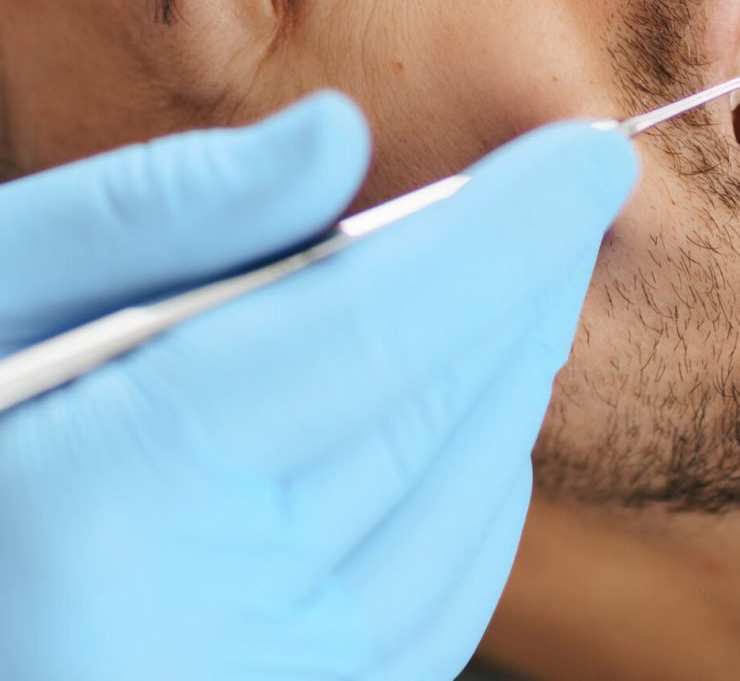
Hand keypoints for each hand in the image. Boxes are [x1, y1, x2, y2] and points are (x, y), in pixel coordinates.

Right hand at [0, 94, 635, 680]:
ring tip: (521, 276)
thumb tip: (342, 139)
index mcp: (116, 502)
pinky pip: (448, 591)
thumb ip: (156, 212)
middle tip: (570, 191)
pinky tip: (469, 400)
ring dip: (514, 370)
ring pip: (472, 507)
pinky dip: (480, 475)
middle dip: (527, 283)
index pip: (383, 328)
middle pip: (444, 413)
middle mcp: (208, 638)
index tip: (592, 156)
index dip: (510, 228)